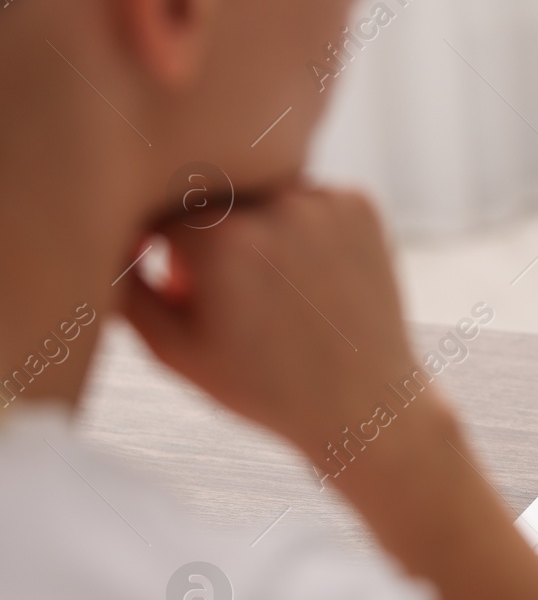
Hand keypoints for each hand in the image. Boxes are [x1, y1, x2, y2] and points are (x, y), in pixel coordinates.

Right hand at [120, 186, 421, 459]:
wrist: (364, 405)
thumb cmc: (263, 387)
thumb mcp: (174, 351)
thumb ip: (128, 287)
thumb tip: (112, 235)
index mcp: (219, 239)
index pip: (163, 216)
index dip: (170, 257)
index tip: (191, 292)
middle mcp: (275, 207)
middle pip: (215, 199)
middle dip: (214, 239)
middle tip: (238, 293)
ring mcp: (324, 202)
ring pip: (265, 194)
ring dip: (261, 229)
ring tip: (282, 291)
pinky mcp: (361, 204)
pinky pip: (311, 198)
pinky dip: (305, 228)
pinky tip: (317, 281)